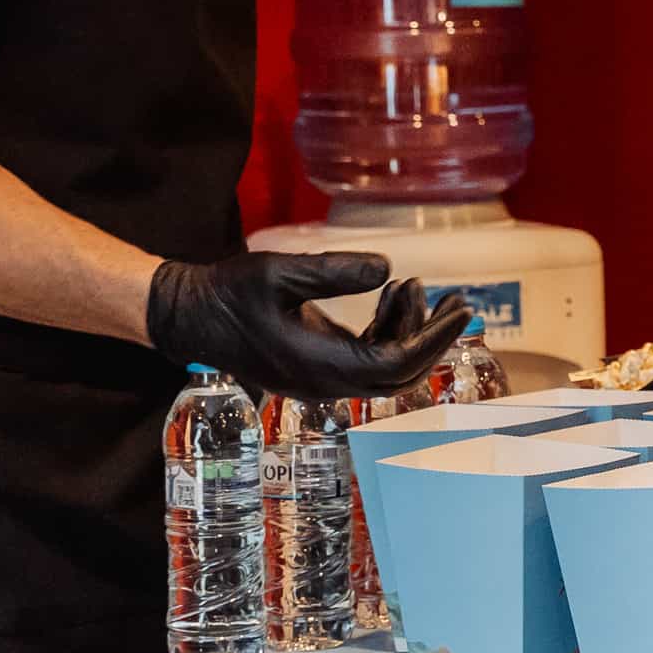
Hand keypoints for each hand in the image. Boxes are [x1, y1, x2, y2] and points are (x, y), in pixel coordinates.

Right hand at [145, 254, 468, 401]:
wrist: (190, 315)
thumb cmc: (230, 291)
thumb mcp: (279, 272)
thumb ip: (333, 272)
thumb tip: (387, 269)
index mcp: (318, 365)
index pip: (395, 364)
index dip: (434, 339)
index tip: (460, 309)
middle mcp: (325, 383)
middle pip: (400, 374)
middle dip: (435, 339)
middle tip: (462, 303)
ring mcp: (322, 379)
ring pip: (386, 366)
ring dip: (410, 330)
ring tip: (420, 287)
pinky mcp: (319, 367)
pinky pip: (367, 357)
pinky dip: (387, 329)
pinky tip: (393, 293)